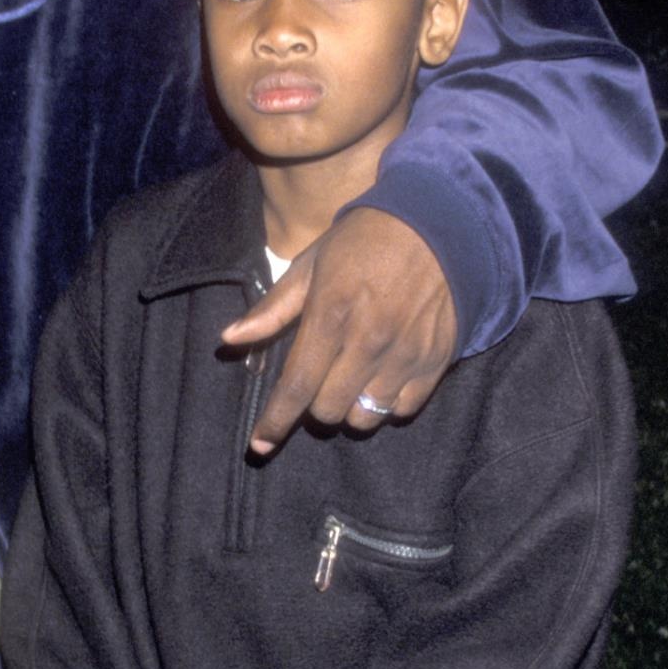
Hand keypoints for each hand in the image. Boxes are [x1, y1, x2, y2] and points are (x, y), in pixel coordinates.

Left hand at [220, 207, 456, 450]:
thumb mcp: (310, 264)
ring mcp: (406, 354)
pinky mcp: (436, 361)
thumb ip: (273, 309)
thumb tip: (229, 339)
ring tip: (349, 383)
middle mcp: (369, 342)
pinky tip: (381, 380)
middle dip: (314, 405)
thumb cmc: (364, 242)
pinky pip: (403, 410)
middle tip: (318, 381)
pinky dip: (386, 405)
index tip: (259, 445)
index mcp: (331, 316)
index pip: (297, 386)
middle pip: (328, 409)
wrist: (438, 223)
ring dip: (349, 409)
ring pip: (365, 417)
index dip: (275, 421)